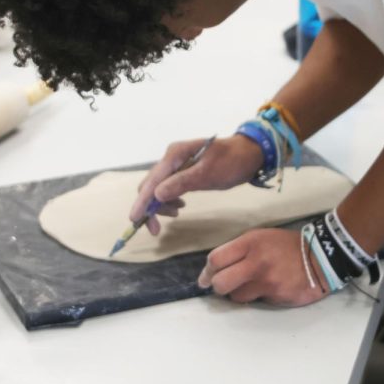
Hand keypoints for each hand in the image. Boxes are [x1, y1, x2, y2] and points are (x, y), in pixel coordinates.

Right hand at [129, 134, 262, 235]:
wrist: (249, 154)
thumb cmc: (231, 161)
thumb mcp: (208, 174)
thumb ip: (182, 183)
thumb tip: (156, 195)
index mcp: (174, 154)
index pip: (152, 181)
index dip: (142, 201)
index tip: (135, 219)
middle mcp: (171, 158)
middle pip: (149, 185)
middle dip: (149, 207)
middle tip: (156, 229)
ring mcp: (176, 165)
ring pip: (157, 188)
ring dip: (160, 204)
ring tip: (177, 214)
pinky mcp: (183, 172)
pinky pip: (168, 188)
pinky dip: (169, 200)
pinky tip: (180, 206)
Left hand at [198, 228, 327, 305]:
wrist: (321, 257)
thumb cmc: (287, 246)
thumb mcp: (261, 237)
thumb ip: (239, 250)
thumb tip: (215, 269)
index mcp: (250, 243)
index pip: (216, 259)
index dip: (207, 271)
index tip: (205, 278)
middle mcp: (256, 263)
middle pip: (220, 283)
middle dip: (218, 286)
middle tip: (222, 286)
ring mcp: (266, 282)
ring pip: (236, 297)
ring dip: (239, 294)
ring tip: (250, 286)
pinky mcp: (276, 297)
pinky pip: (257, 301)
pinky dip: (259, 297)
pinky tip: (269, 289)